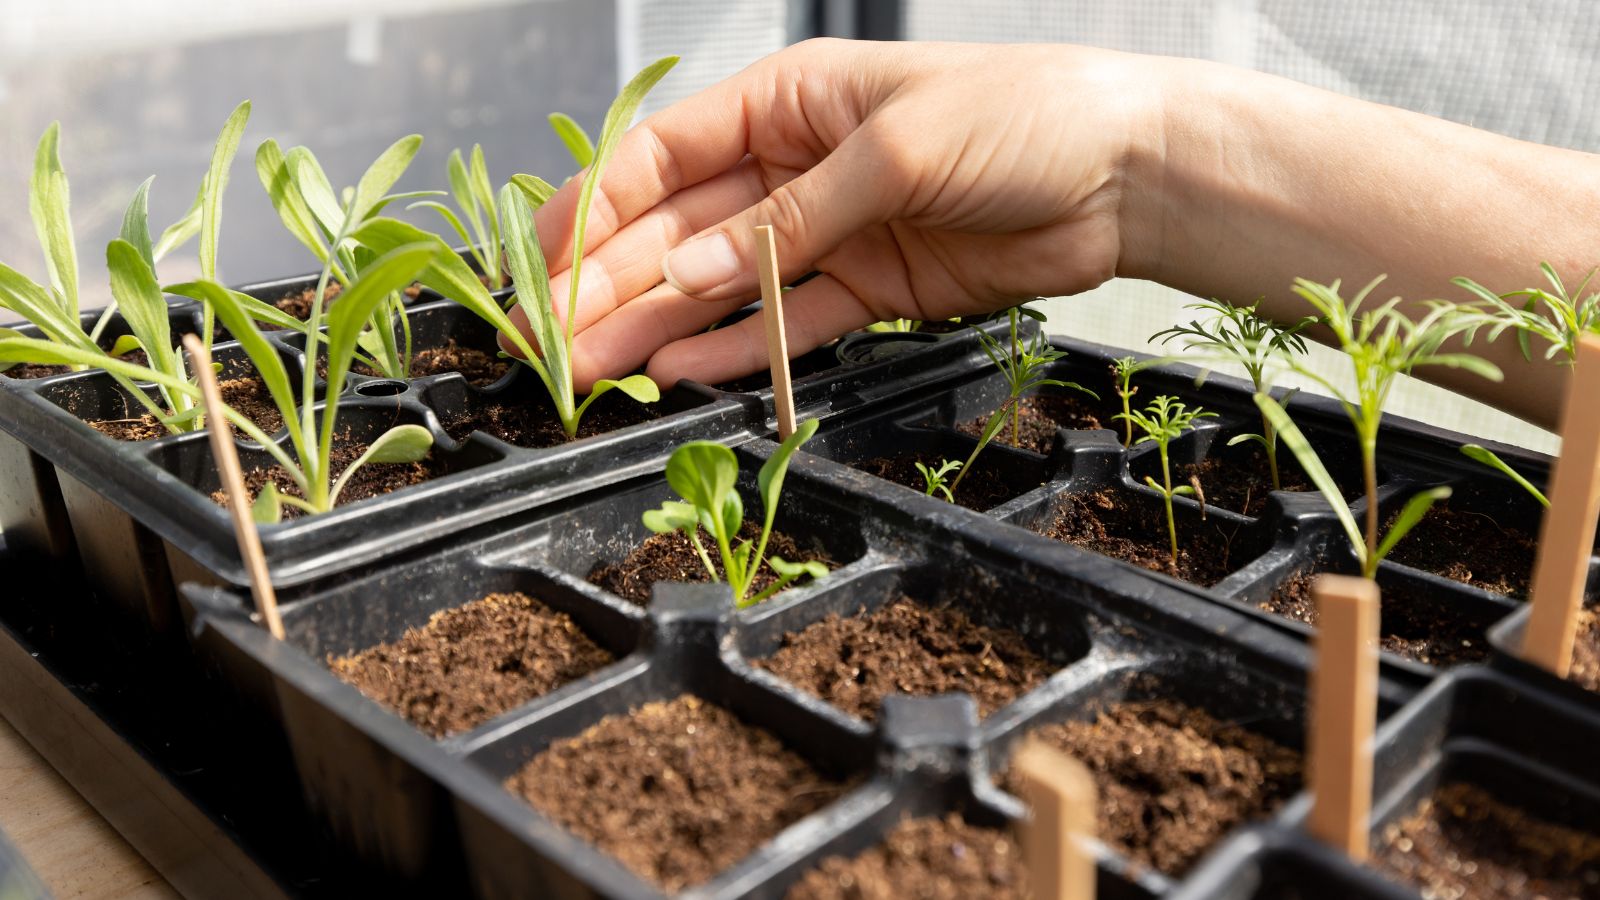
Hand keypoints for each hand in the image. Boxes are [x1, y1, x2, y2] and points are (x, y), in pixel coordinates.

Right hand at [505, 39, 1160, 390]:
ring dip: (656, 327)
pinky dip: (736, 350)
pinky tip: (678, 373)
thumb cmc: (1021, 117)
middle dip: (611, 284)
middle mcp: (794, 165)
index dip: (593, 210)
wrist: (1125, 174)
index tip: (541, 267)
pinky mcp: (869, 288)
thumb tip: (686, 274)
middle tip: (552, 346)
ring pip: (721, 286)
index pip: (662, 156)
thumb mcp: (894, 151)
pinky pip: (785, 324)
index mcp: (786, 101)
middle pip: (679, 231)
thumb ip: (789, 219)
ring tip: (593, 375)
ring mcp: (829, 231)